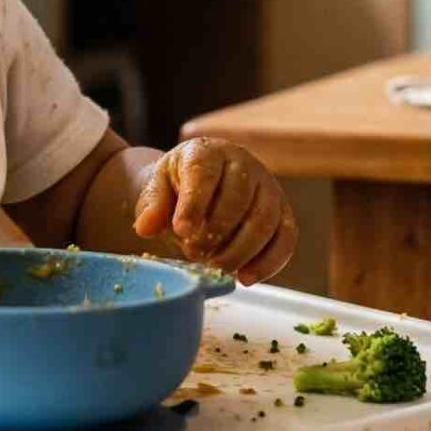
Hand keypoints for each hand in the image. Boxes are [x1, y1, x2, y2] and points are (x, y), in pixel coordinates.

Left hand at [131, 138, 296, 282]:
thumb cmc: (179, 186)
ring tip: (215, 267)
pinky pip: (286, 239)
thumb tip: (145, 227)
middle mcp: (245, 164)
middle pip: (239, 199)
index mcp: (208, 152)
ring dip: (240, 250)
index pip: (204, 175)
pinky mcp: (283, 212)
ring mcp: (268, 187)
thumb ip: (152, 205)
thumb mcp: (158, 188)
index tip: (182, 231)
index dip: (194, 204)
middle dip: (216, 232)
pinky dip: (268, 262)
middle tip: (194, 252)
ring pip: (264, 221)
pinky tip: (245, 277)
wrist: (202, 185)